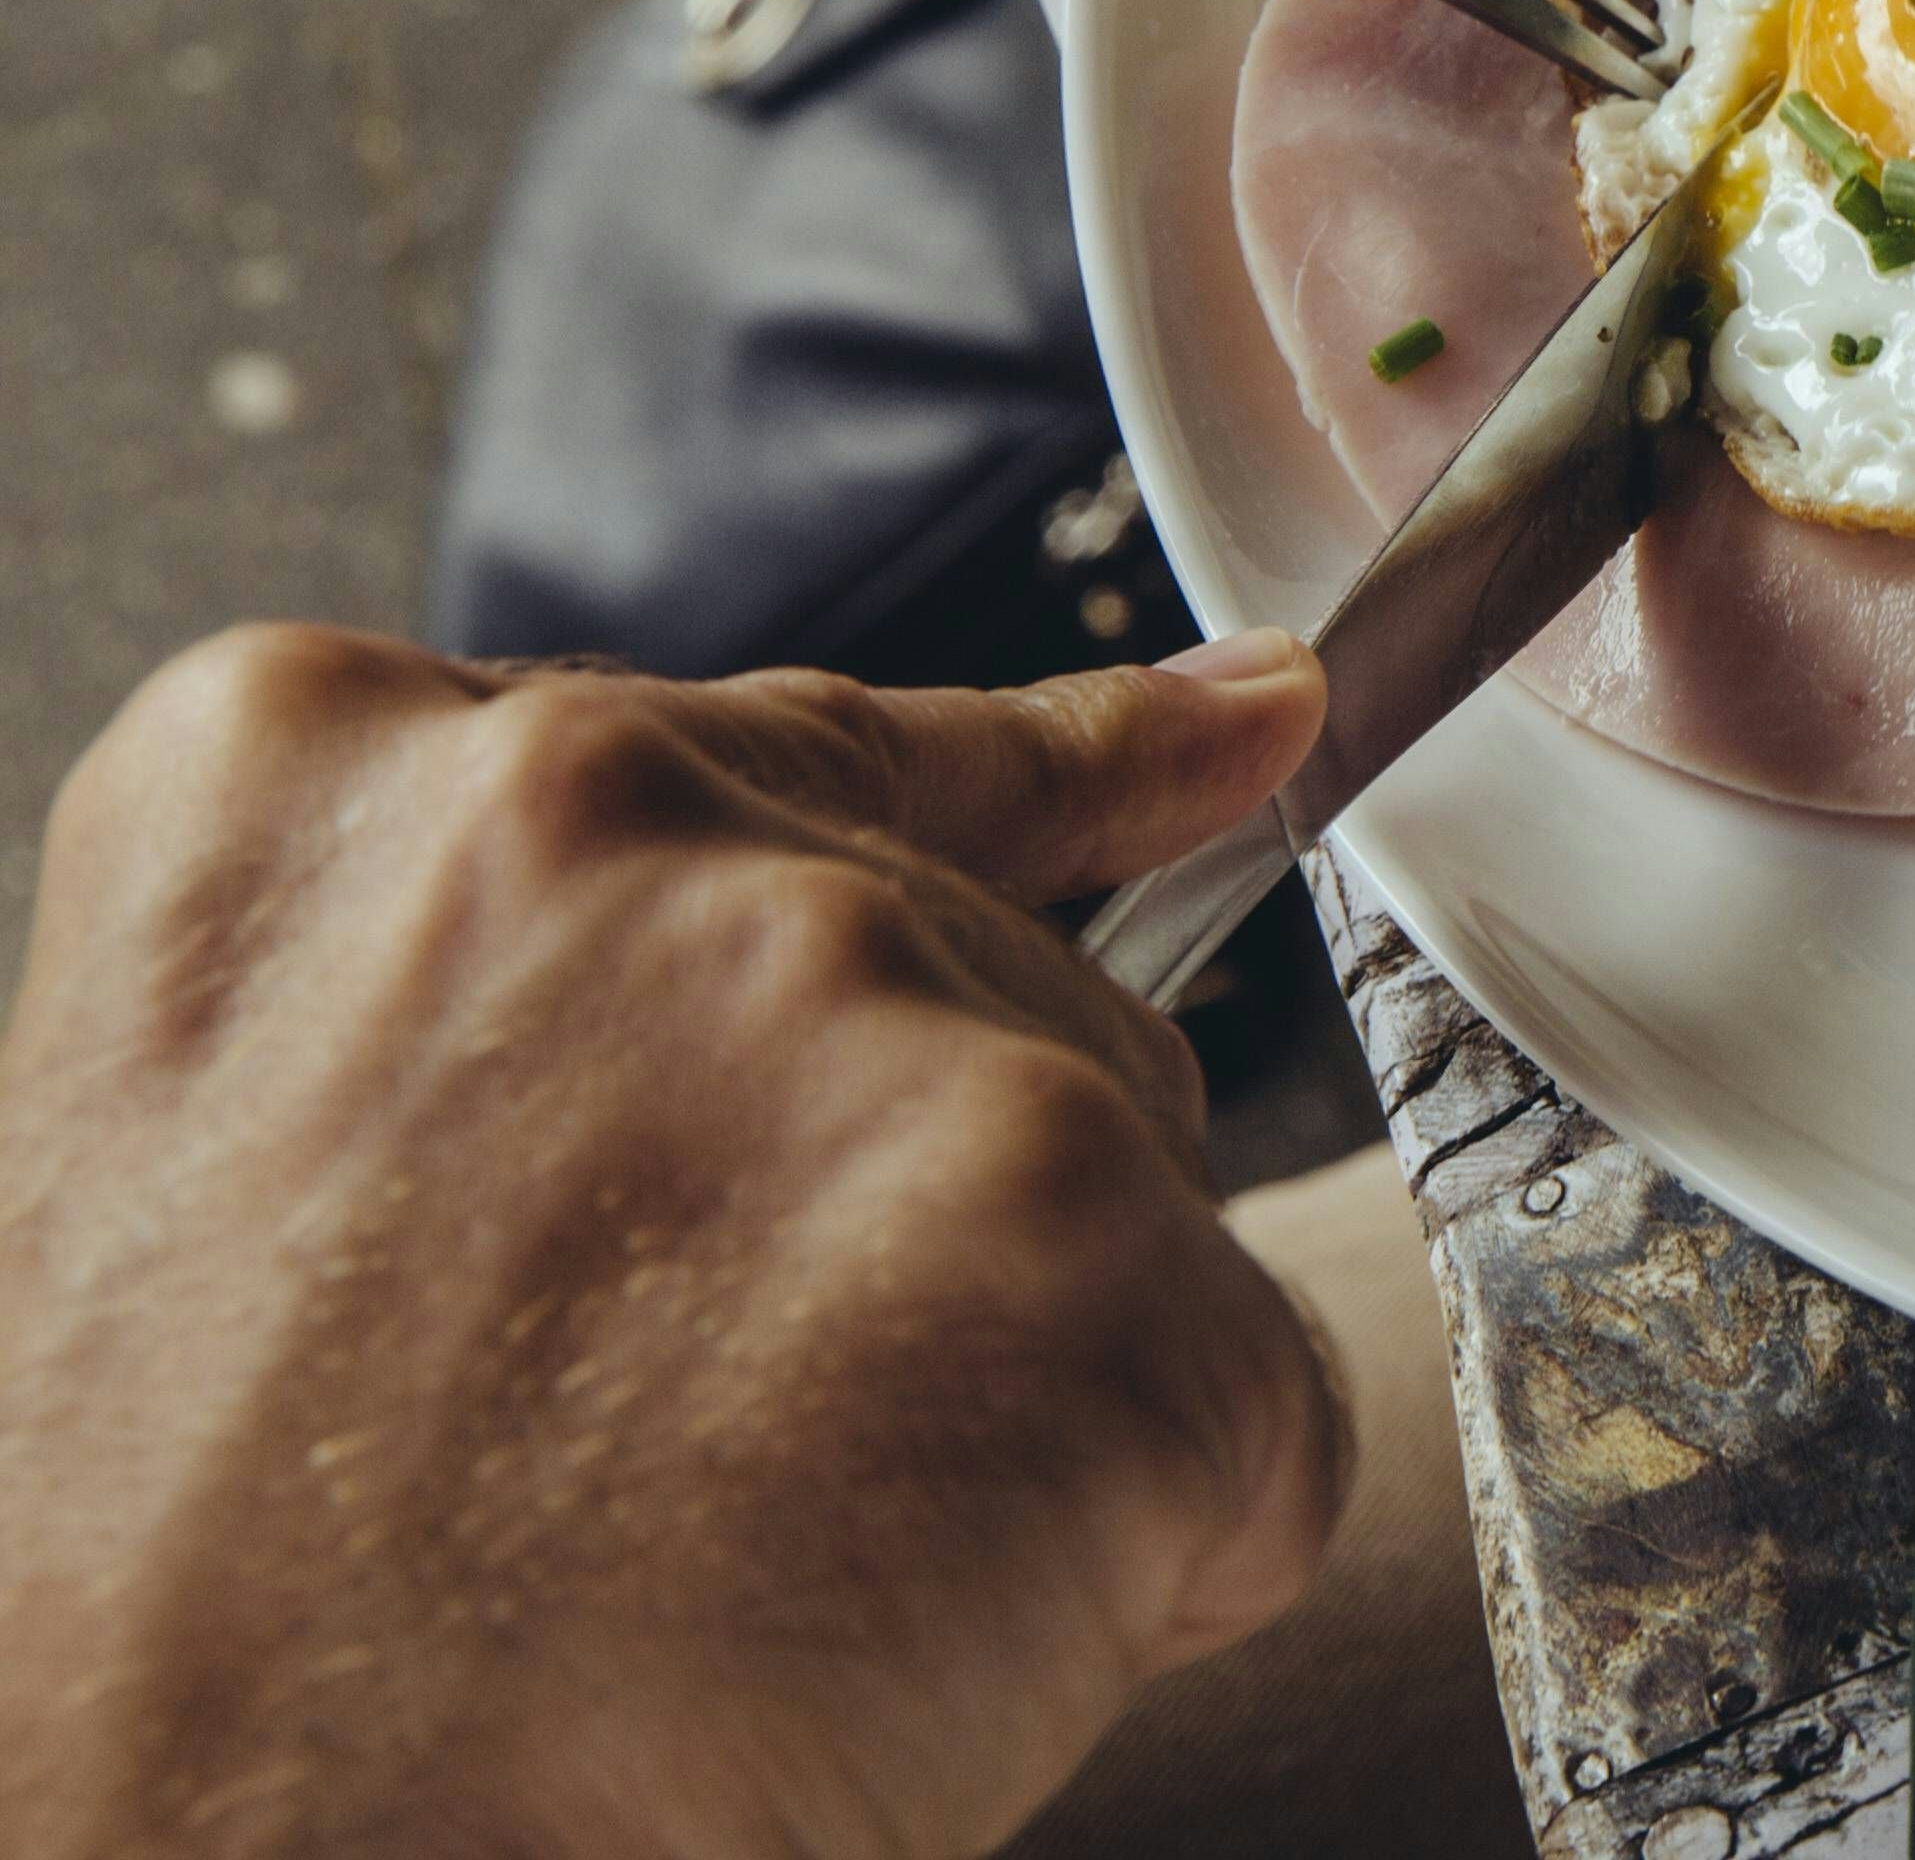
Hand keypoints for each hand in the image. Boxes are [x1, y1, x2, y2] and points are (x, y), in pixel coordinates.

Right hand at [0, 628, 1356, 1856]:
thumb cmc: (190, 1626)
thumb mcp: (274, 1167)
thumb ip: (596, 984)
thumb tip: (1184, 751)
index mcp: (332, 782)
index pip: (815, 741)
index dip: (1034, 790)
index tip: (1233, 732)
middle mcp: (600, 823)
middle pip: (991, 967)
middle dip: (920, 1213)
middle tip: (669, 1457)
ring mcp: (851, 998)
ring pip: (1125, 1178)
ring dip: (1014, 1388)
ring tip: (722, 1572)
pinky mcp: (1065, 1221)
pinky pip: (1252, 1403)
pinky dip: (1145, 1560)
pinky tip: (884, 1655)